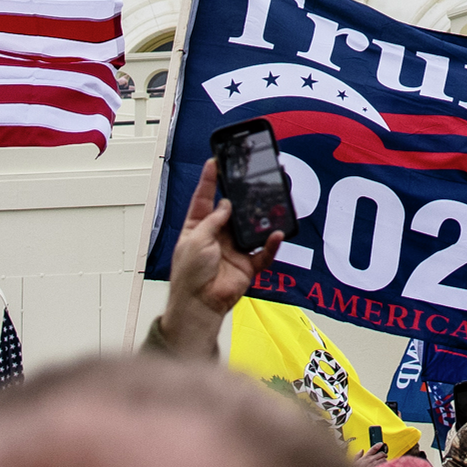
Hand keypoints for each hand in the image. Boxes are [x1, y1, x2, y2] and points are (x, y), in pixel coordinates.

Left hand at [169, 158, 277, 321]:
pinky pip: (263, 253)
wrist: (200, 304)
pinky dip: (272, 244)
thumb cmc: (190, 274)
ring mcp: (232, 250)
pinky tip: (277, 234)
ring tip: (269, 204)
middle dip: (240, 198)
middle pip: (230, 212)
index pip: (204, 199)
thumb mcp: (196, 239)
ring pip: (250, 229)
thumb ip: (213, 220)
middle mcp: (216, 236)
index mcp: (197, 228)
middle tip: (250, 180)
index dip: (209, 181)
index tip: (214, 162)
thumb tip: (226, 204)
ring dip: (259, 219)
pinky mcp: (246, 266)